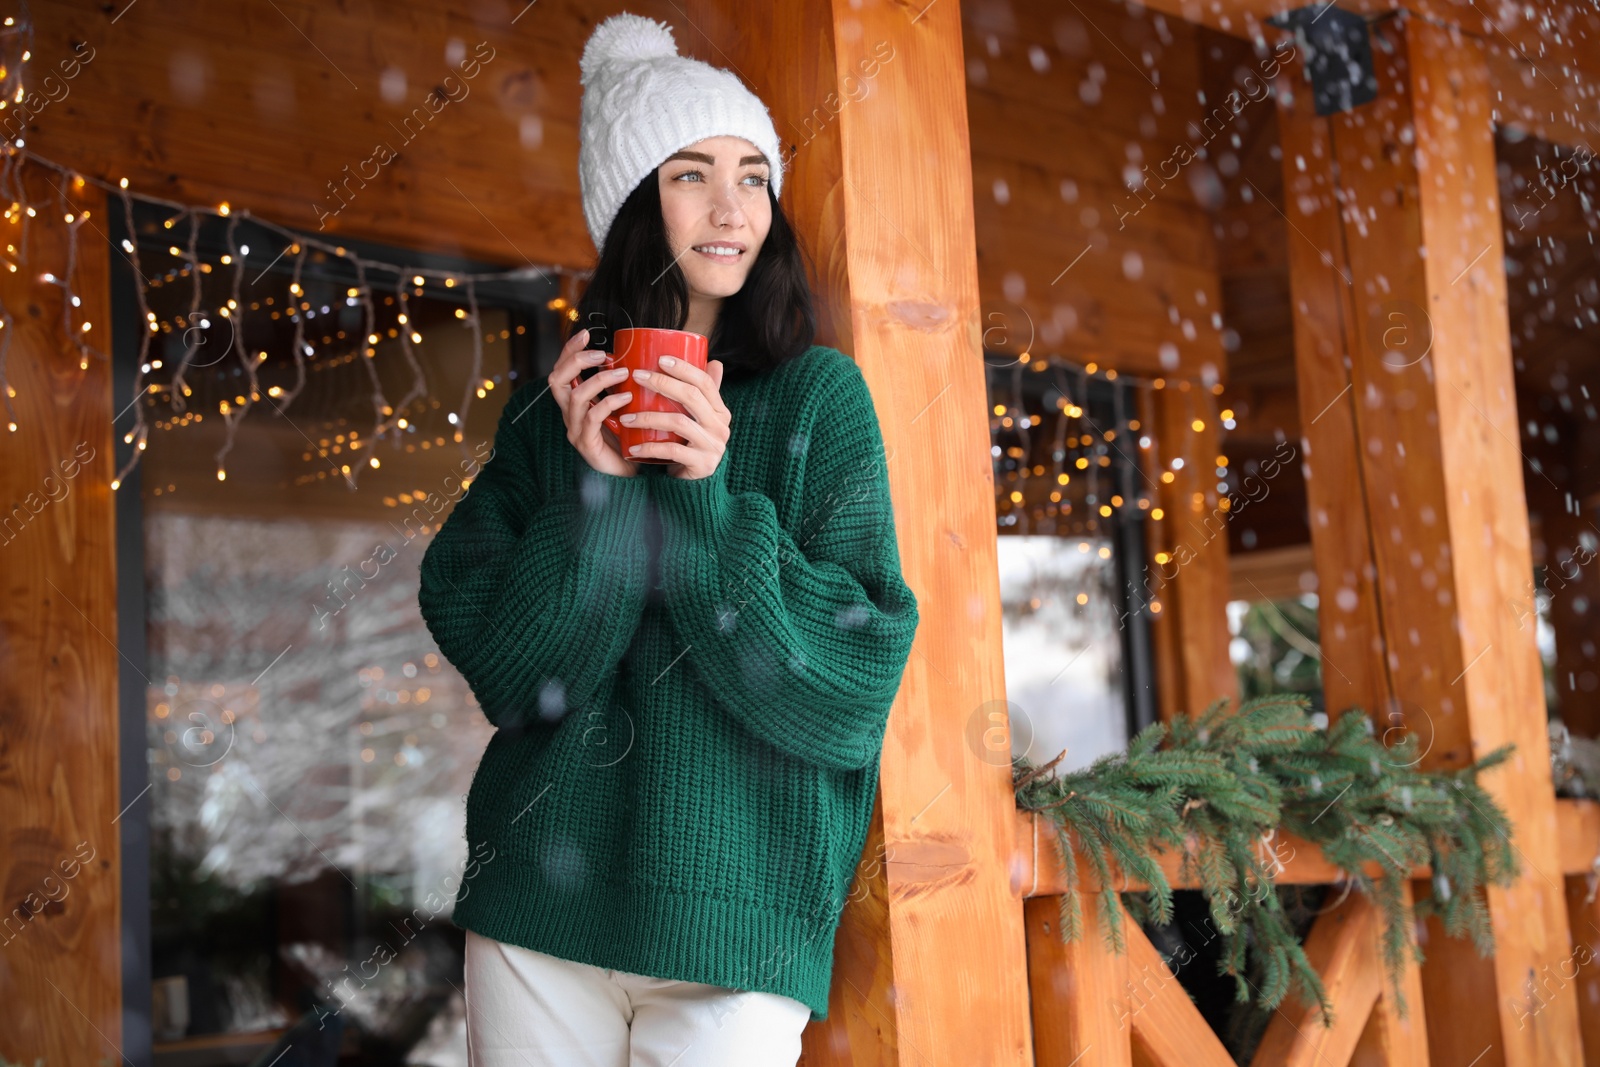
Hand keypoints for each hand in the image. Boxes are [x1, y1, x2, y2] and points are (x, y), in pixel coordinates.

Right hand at [549, 327, 636, 477]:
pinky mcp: (586, 445)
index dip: (569, 350)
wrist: (629, 474)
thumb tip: (633, 357)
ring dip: (599, 380)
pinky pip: (591, 418)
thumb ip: (619, 385)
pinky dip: (608, 403)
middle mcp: (570, 415)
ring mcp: (575, 430)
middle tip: (602, 354)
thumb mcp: (622, 405)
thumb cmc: (627, 438)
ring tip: (622, 373)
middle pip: (557, 380)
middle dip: (576, 361)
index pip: (562, 371)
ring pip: (575, 397)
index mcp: (575, 403)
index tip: (586, 333)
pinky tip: (626, 397)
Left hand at [621, 357, 729, 479]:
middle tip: (637, 377)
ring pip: (678, 422)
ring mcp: (712, 446)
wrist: (696, 484)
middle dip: (662, 383)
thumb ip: (704, 393)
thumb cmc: (692, 445)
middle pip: (691, 397)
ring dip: (648, 417)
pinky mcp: (701, 465)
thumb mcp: (700, 418)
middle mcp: (720, 427)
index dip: (684, 369)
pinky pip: (672, 451)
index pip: (705, 383)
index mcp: (720, 411)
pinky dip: (650, 448)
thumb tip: (713, 361)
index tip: (660, 359)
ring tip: (626, 417)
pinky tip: (633, 447)